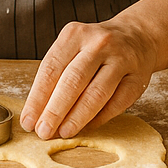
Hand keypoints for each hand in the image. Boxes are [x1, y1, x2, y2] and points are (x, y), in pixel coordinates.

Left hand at [22, 19, 157, 139]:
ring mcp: (122, 59)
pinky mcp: (138, 78)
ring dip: (77, 117)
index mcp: (75, 34)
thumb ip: (56, 76)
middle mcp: (99, 43)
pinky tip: (86, 127)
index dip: (37, 98)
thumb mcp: (72, 49)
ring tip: (63, 132)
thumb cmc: (94, 49)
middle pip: (73, 81)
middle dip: (55, 110)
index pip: (51, 68)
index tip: (28, 121)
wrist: (137, 36)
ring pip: (97, 93)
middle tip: (43, 131)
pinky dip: (99, 118)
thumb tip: (37, 113)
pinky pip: (117, 103)